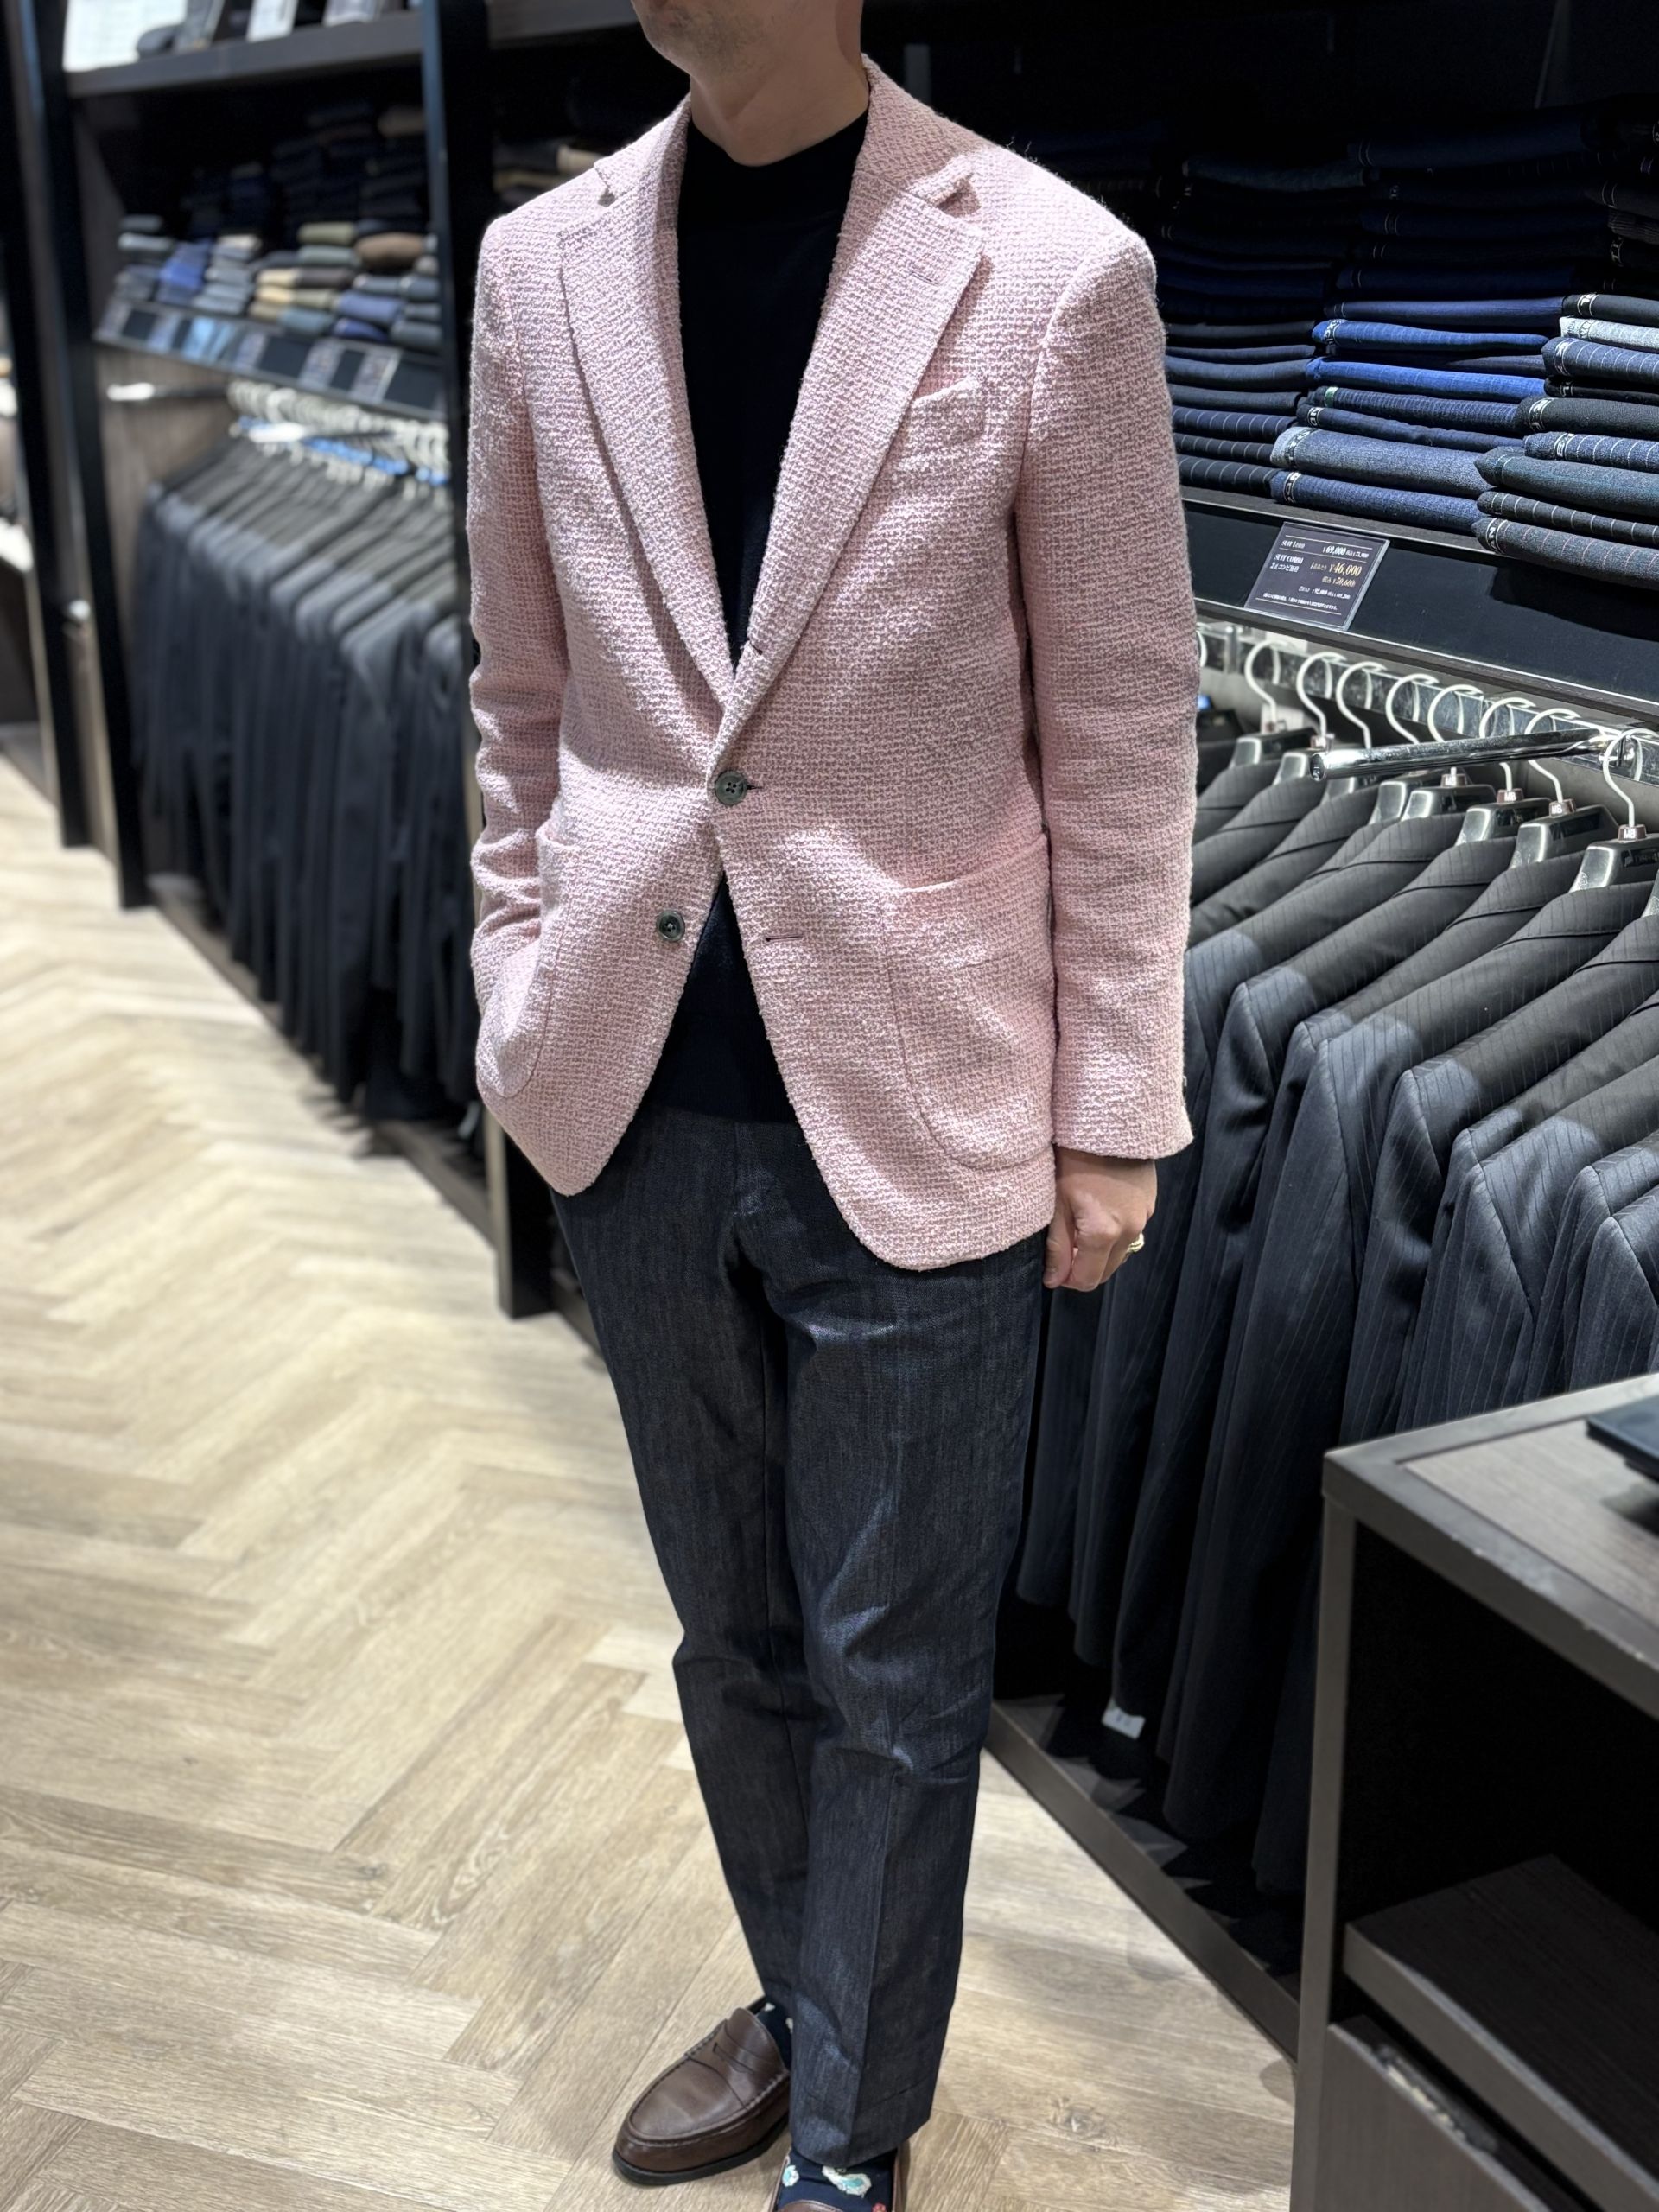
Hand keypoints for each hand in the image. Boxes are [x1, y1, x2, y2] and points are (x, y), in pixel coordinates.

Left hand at [1044, 1149, 1156, 1291]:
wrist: (1109, 1121)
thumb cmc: (1074, 1158)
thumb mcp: (1057, 1202)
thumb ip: (1057, 1246)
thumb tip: (1054, 1280)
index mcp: (1104, 1233)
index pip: (1087, 1279)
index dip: (1066, 1279)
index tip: (1053, 1267)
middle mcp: (1130, 1230)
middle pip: (1106, 1270)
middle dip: (1083, 1267)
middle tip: (1064, 1247)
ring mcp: (1144, 1216)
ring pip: (1120, 1252)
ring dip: (1100, 1250)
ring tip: (1079, 1224)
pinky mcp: (1150, 1202)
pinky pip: (1131, 1231)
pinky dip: (1114, 1232)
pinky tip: (1099, 1209)